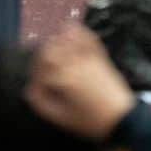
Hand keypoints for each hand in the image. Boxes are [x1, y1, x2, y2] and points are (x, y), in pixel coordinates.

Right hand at [25, 23, 135, 141]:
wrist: (121, 117)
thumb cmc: (89, 121)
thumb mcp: (60, 118)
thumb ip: (41, 103)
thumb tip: (29, 89)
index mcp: (63, 79)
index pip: (40, 65)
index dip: (34, 71)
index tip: (34, 81)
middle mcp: (74, 63)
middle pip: (51, 46)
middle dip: (42, 54)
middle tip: (41, 67)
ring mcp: (88, 57)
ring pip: (68, 38)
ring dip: (57, 39)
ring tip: (53, 49)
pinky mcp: (100, 56)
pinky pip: (88, 37)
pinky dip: (78, 31)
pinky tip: (70, 29)